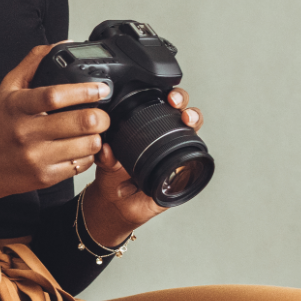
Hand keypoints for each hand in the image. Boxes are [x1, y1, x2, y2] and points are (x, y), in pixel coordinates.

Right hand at [0, 45, 112, 227]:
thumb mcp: (7, 88)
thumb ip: (33, 63)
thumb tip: (61, 45)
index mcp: (17, 106)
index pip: (54, 96)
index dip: (84, 91)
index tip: (100, 88)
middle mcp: (26, 132)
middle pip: (80, 122)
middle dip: (101, 117)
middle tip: (102, 113)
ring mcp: (36, 157)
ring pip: (86, 145)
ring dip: (97, 137)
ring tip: (92, 131)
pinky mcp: (45, 176)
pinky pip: (81, 165)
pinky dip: (88, 155)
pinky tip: (80, 148)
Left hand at [79, 87, 202, 246]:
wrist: (117, 205)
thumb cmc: (113, 177)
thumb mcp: (106, 165)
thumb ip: (105, 157)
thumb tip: (105, 149)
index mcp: (146, 128)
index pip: (161, 106)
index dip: (167, 96)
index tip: (166, 95)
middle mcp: (164, 138)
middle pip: (181, 112)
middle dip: (184, 102)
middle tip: (176, 103)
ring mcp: (176, 154)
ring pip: (192, 133)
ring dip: (195, 120)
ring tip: (188, 119)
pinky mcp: (182, 174)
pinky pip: (194, 165)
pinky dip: (196, 157)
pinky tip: (190, 151)